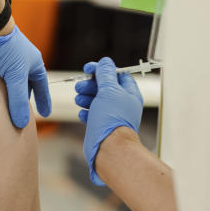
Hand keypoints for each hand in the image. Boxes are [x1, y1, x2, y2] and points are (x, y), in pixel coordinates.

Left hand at [0, 25, 50, 127]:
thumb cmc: (5, 49)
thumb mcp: (14, 76)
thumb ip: (18, 100)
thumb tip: (21, 124)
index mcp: (34, 63)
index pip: (42, 87)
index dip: (43, 101)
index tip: (45, 113)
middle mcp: (24, 60)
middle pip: (28, 84)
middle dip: (27, 97)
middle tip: (25, 112)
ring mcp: (10, 58)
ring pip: (13, 80)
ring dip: (12, 92)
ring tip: (9, 104)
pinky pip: (0, 75)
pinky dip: (0, 86)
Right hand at [74, 57, 143, 185]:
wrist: (108, 148)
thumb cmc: (112, 120)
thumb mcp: (108, 90)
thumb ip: (106, 74)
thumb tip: (105, 62)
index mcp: (129, 94)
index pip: (117, 74)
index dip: (103, 70)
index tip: (89, 69)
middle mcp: (122, 104)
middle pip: (105, 87)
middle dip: (91, 85)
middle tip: (80, 86)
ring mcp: (112, 116)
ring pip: (97, 100)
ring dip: (86, 97)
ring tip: (79, 99)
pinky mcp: (102, 126)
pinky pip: (93, 114)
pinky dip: (86, 111)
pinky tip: (83, 113)